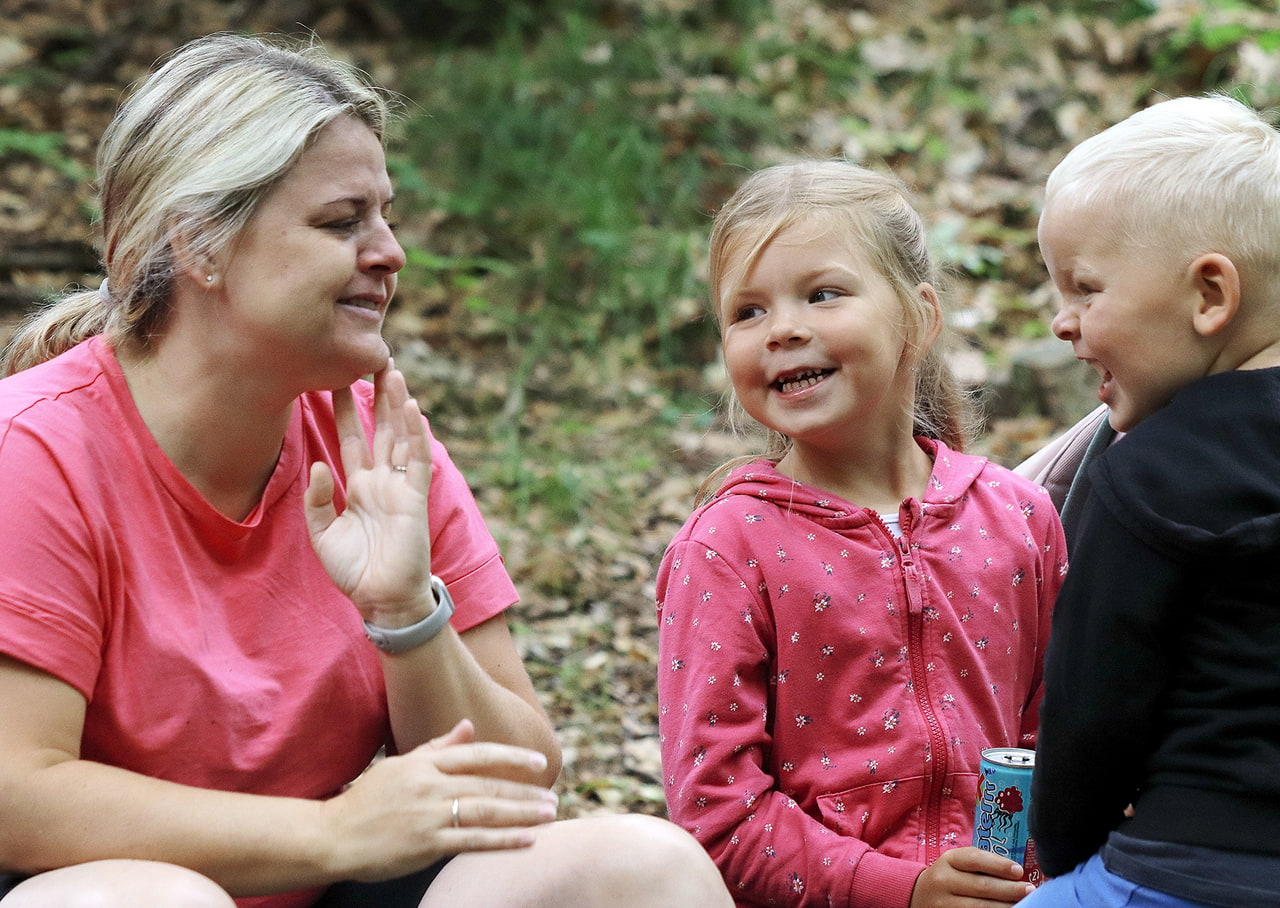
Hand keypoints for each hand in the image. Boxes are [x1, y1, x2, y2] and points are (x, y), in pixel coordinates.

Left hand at [305, 362, 434, 625]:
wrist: (381, 601)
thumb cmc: (354, 572)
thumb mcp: (322, 534)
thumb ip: (316, 500)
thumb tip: (318, 465)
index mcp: (358, 487)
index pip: (351, 438)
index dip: (345, 409)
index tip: (334, 378)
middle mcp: (381, 481)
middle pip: (379, 428)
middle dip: (376, 394)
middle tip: (372, 358)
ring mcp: (400, 487)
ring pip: (400, 435)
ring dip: (397, 404)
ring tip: (392, 370)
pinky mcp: (415, 498)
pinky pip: (416, 460)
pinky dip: (415, 434)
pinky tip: (412, 408)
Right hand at [322, 720, 558, 881]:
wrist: (332, 836)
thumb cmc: (368, 800)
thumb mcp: (401, 765)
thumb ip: (437, 747)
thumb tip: (468, 725)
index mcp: (425, 764)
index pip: (478, 755)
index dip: (512, 757)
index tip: (540, 761)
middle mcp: (430, 786)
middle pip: (488, 785)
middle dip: (525, 792)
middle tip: (554, 797)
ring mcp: (429, 816)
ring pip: (486, 812)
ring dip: (522, 814)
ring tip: (549, 815)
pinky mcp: (426, 845)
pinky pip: (473, 842)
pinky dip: (503, 840)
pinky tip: (527, 840)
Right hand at [909, 847, 1034, 907]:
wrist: (918, 895)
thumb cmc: (949, 876)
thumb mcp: (957, 863)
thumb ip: (981, 865)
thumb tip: (1016, 873)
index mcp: (948, 861)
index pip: (974, 859)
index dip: (998, 865)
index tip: (1019, 870)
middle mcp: (944, 881)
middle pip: (981, 886)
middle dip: (1009, 889)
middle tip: (1030, 890)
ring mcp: (944, 904)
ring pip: (979, 907)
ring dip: (1004, 907)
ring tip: (1023, 905)